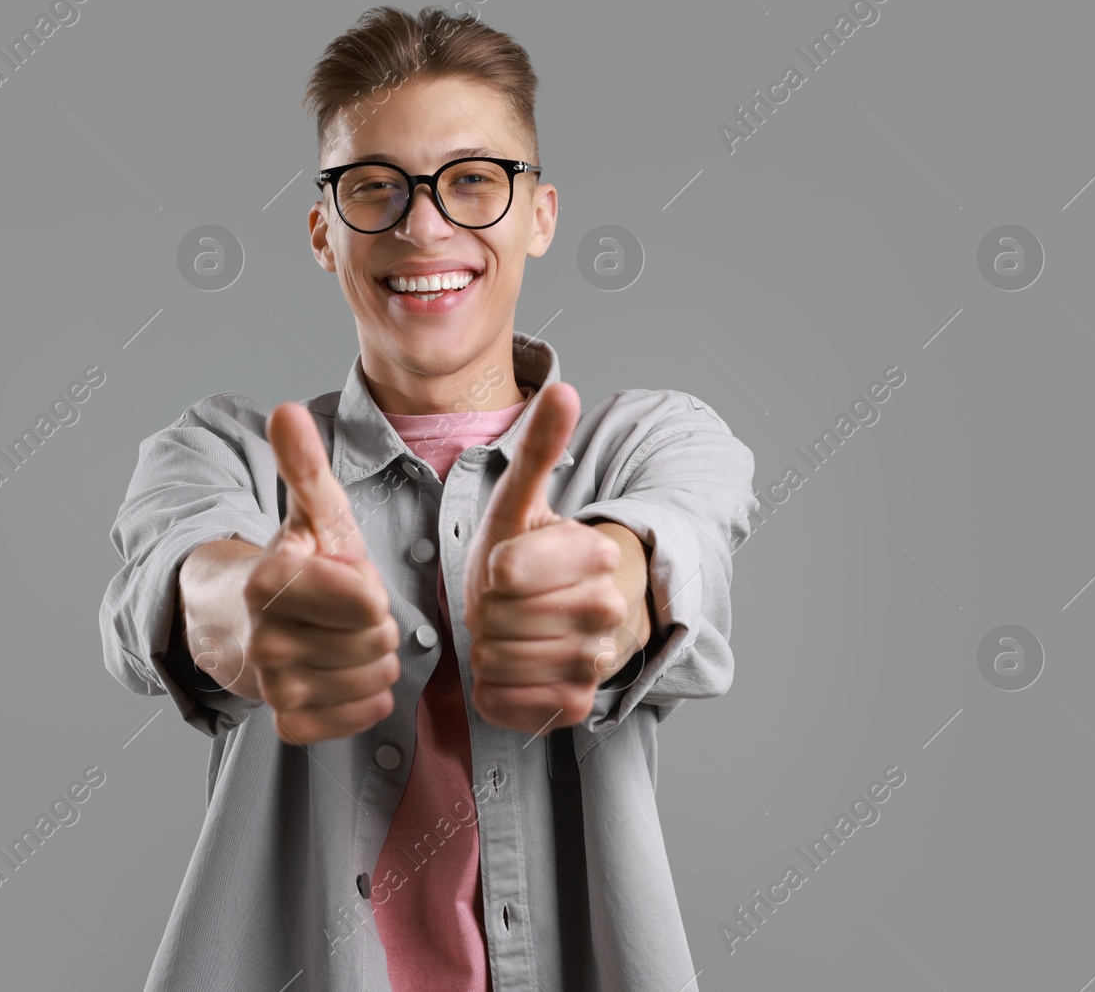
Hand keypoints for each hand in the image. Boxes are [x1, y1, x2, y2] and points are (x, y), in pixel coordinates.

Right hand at [244, 401, 399, 744]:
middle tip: (346, 613)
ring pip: (375, 679)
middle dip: (377, 625)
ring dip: (374, 660)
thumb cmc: (305, 565)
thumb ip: (304, 466)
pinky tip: (344, 674)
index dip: (370, 587)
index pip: (368, 601)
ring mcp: (273, 686)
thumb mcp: (314, 514)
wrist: (255, 627)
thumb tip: (285, 409)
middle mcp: (263, 637)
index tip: (344, 578)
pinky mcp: (288, 724)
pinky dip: (366, 698)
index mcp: (269, 580)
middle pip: (378, 641)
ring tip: (345, 640)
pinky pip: (360, 717)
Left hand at [462, 382, 635, 734]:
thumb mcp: (523, 501)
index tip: (505, 566)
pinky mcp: (578, 705)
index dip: (490, 571)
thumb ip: (539, 449)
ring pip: (499, 661)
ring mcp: (596, 662)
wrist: (564, 615)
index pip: (507, 574)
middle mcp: (609, 610)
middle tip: (502, 602)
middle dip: (485, 610)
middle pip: (497, 619)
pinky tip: (509, 666)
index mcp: (598, 554)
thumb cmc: (532, 555)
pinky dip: (493, 689)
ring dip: (487, 647)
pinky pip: (507, 703)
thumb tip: (564, 389)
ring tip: (506, 631)